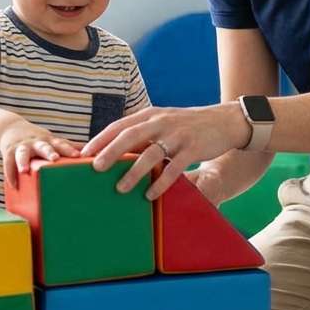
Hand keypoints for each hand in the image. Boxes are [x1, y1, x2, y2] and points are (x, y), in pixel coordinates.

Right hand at [0, 122, 80, 187]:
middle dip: (48, 152)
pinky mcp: (9, 151)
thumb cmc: (37, 140)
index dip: (69, 149)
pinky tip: (14, 185)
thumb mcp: (52, 141)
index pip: (61, 144)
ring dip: (23, 161)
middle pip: (43, 146)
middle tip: (54, 158)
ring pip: (22, 152)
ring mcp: (22, 146)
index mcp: (49, 142)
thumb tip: (95, 153)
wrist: (9, 128)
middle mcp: (36, 143)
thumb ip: (69, 146)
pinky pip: (8, 162)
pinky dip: (10, 174)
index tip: (78, 155)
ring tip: (24, 171)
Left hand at [81, 103, 247, 199]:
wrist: (225, 121)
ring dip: (133, 172)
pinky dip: (160, 182)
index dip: (101, 138)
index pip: (120, 125)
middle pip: (130, 136)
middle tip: (94, 168)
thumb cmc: (188, 125)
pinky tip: (150, 195)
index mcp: (150, 115)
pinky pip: (174, 168)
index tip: (83, 152)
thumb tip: (115, 151)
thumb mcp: (163, 122)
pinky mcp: (193, 148)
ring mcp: (177, 135)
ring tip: (120, 188)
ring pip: (150, 153)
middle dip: (111, 152)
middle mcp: (161, 122)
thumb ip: (142, 133)